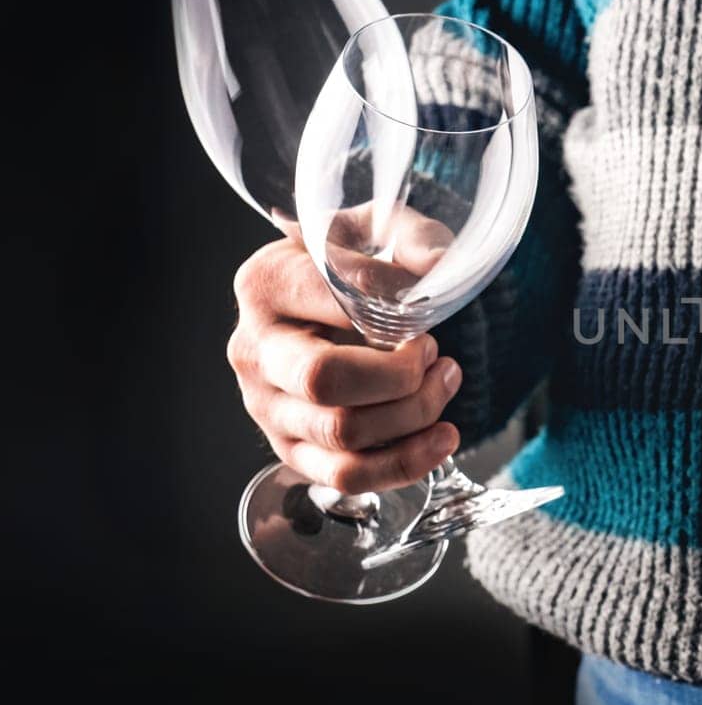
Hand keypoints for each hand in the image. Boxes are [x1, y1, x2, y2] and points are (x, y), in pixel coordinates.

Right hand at [227, 235, 461, 493]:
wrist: (333, 298)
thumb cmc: (355, 261)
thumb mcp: (380, 229)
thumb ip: (410, 238)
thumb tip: (437, 265)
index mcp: (265, 285)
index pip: (332, 304)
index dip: (393, 314)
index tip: (422, 315)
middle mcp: (254, 350)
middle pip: (324, 380)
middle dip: (401, 375)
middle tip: (433, 352)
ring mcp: (266, 406)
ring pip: (342, 433)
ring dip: (414, 413)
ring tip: (445, 380)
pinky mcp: (291, 449)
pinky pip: (346, 476)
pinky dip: (405, 464)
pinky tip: (442, 437)